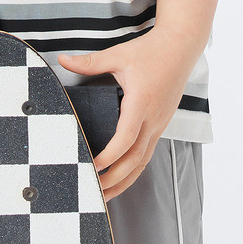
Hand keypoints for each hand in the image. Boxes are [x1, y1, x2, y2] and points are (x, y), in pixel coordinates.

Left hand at [58, 27, 201, 198]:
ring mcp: (160, 123)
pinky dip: (135, 169)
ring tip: (106, 196)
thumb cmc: (150, 51)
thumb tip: (61, 60)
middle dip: (114, 178)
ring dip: (125, 180)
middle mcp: (153, 118)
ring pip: (144, 160)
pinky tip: (122, 177)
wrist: (181, 47)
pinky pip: (148, 152)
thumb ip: (90, 62)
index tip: (92, 165)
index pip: (125, 139)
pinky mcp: (161, 124)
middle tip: (93, 191)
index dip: (109, 156)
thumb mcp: (118, 54)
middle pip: (135, 159)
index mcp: (141, 103)